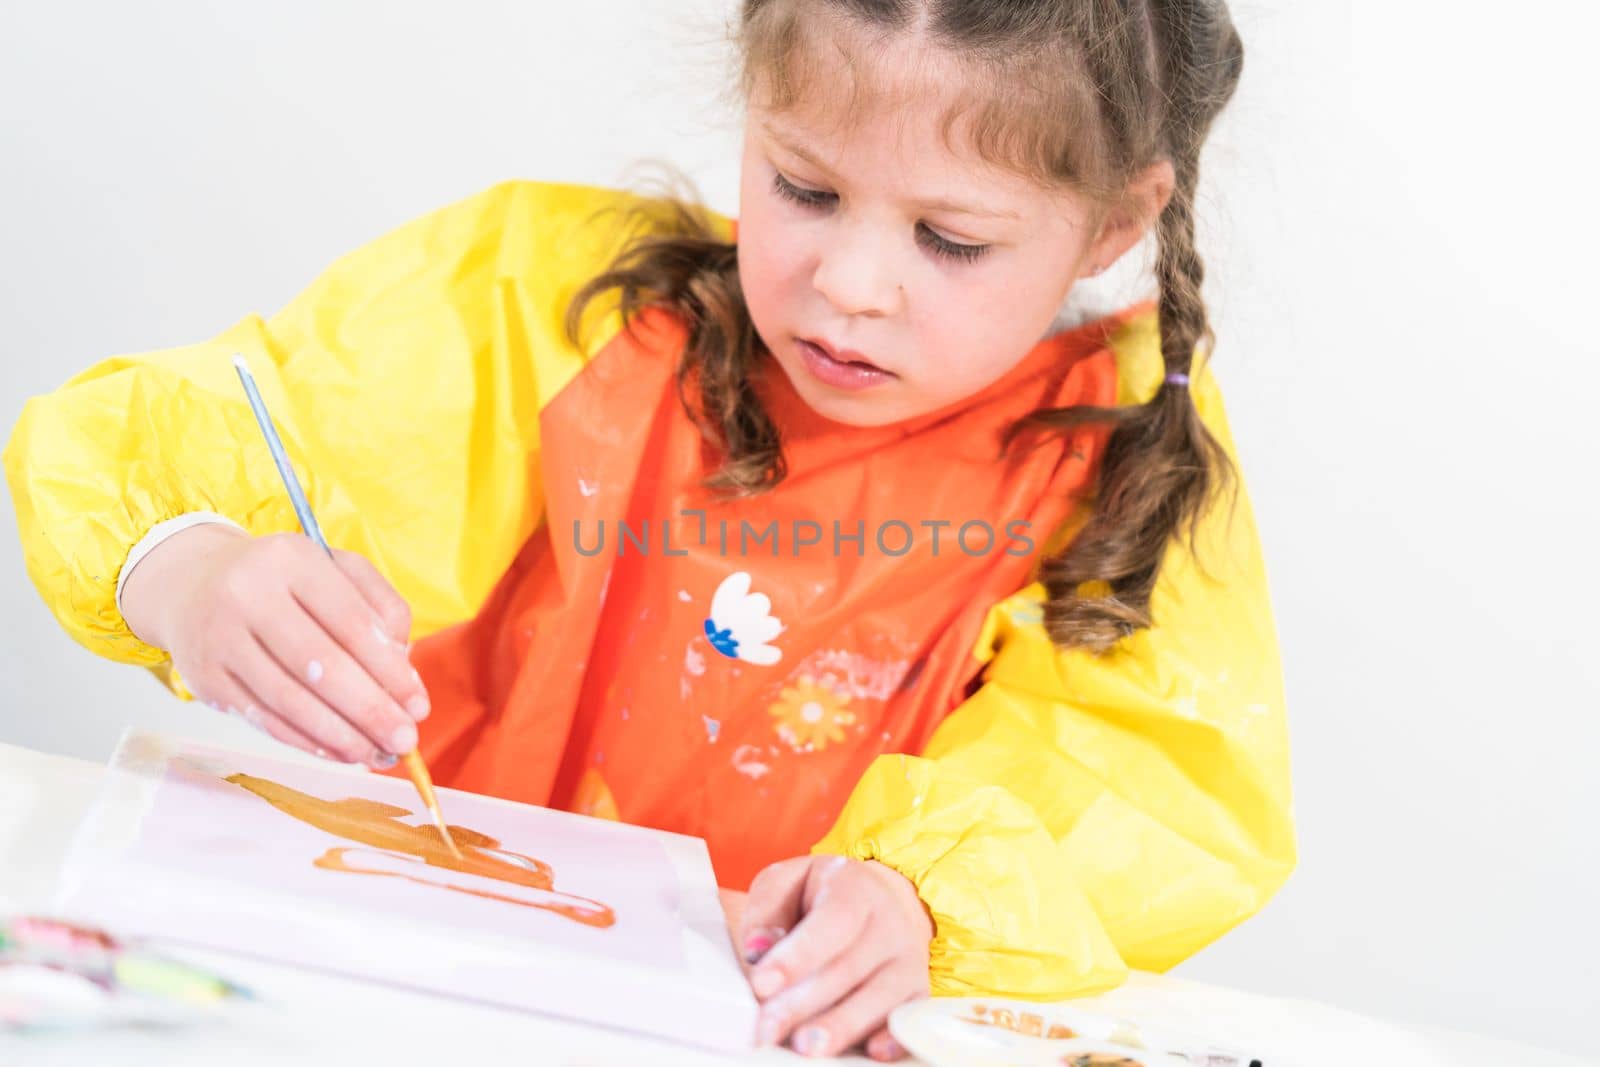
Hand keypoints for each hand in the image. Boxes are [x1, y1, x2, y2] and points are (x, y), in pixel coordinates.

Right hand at [121, 524, 427, 766]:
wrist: (193, 583)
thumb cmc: (285, 581)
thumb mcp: (337, 570)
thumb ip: (381, 608)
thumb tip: (402, 666)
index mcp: (290, 559)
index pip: (351, 622)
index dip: (389, 671)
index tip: (419, 704)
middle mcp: (247, 595)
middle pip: (320, 665)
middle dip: (370, 710)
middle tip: (406, 740)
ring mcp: (219, 639)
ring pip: (290, 700)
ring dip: (342, 736)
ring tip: (379, 755)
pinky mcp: (204, 680)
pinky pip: (264, 719)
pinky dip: (307, 742)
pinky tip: (340, 752)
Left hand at [738, 855, 931, 1059]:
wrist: (887, 897)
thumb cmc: (826, 894)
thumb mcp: (790, 882)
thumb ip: (767, 911)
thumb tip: (757, 951)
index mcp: (854, 888)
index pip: (829, 923)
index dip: (796, 956)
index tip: (761, 984)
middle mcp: (889, 922)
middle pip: (847, 968)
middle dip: (803, 1003)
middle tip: (768, 1029)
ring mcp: (909, 959)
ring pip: (878, 997)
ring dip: (842, 1027)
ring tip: (805, 1046)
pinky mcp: (918, 991)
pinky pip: (909, 1018)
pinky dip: (893, 1038)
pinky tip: (871, 1052)